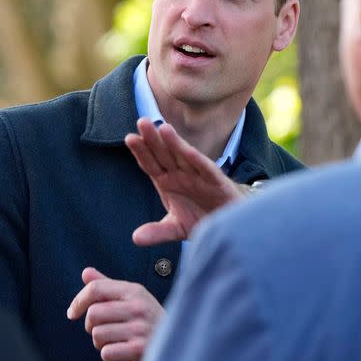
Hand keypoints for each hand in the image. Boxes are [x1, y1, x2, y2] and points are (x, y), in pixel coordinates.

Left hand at [67, 267, 163, 360]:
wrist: (177, 345)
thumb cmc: (149, 321)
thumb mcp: (132, 299)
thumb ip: (108, 287)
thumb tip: (86, 272)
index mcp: (134, 291)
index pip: (96, 288)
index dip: (78, 301)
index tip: (72, 313)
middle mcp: (138, 306)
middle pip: (93, 313)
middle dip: (91, 326)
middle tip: (103, 330)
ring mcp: (140, 328)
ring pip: (97, 334)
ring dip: (100, 343)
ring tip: (115, 341)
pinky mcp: (140, 349)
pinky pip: (106, 352)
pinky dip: (109, 354)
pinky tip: (122, 351)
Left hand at [125, 118, 246, 245]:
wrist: (230, 223)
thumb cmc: (201, 217)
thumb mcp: (176, 228)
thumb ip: (157, 231)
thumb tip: (136, 239)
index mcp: (168, 181)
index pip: (151, 164)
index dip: (141, 152)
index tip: (129, 138)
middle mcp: (182, 174)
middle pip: (164, 154)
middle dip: (153, 139)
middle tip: (142, 122)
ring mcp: (199, 176)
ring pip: (184, 156)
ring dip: (174, 143)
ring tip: (162, 128)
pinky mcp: (217, 182)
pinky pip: (206, 169)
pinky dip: (198, 160)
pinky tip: (188, 151)